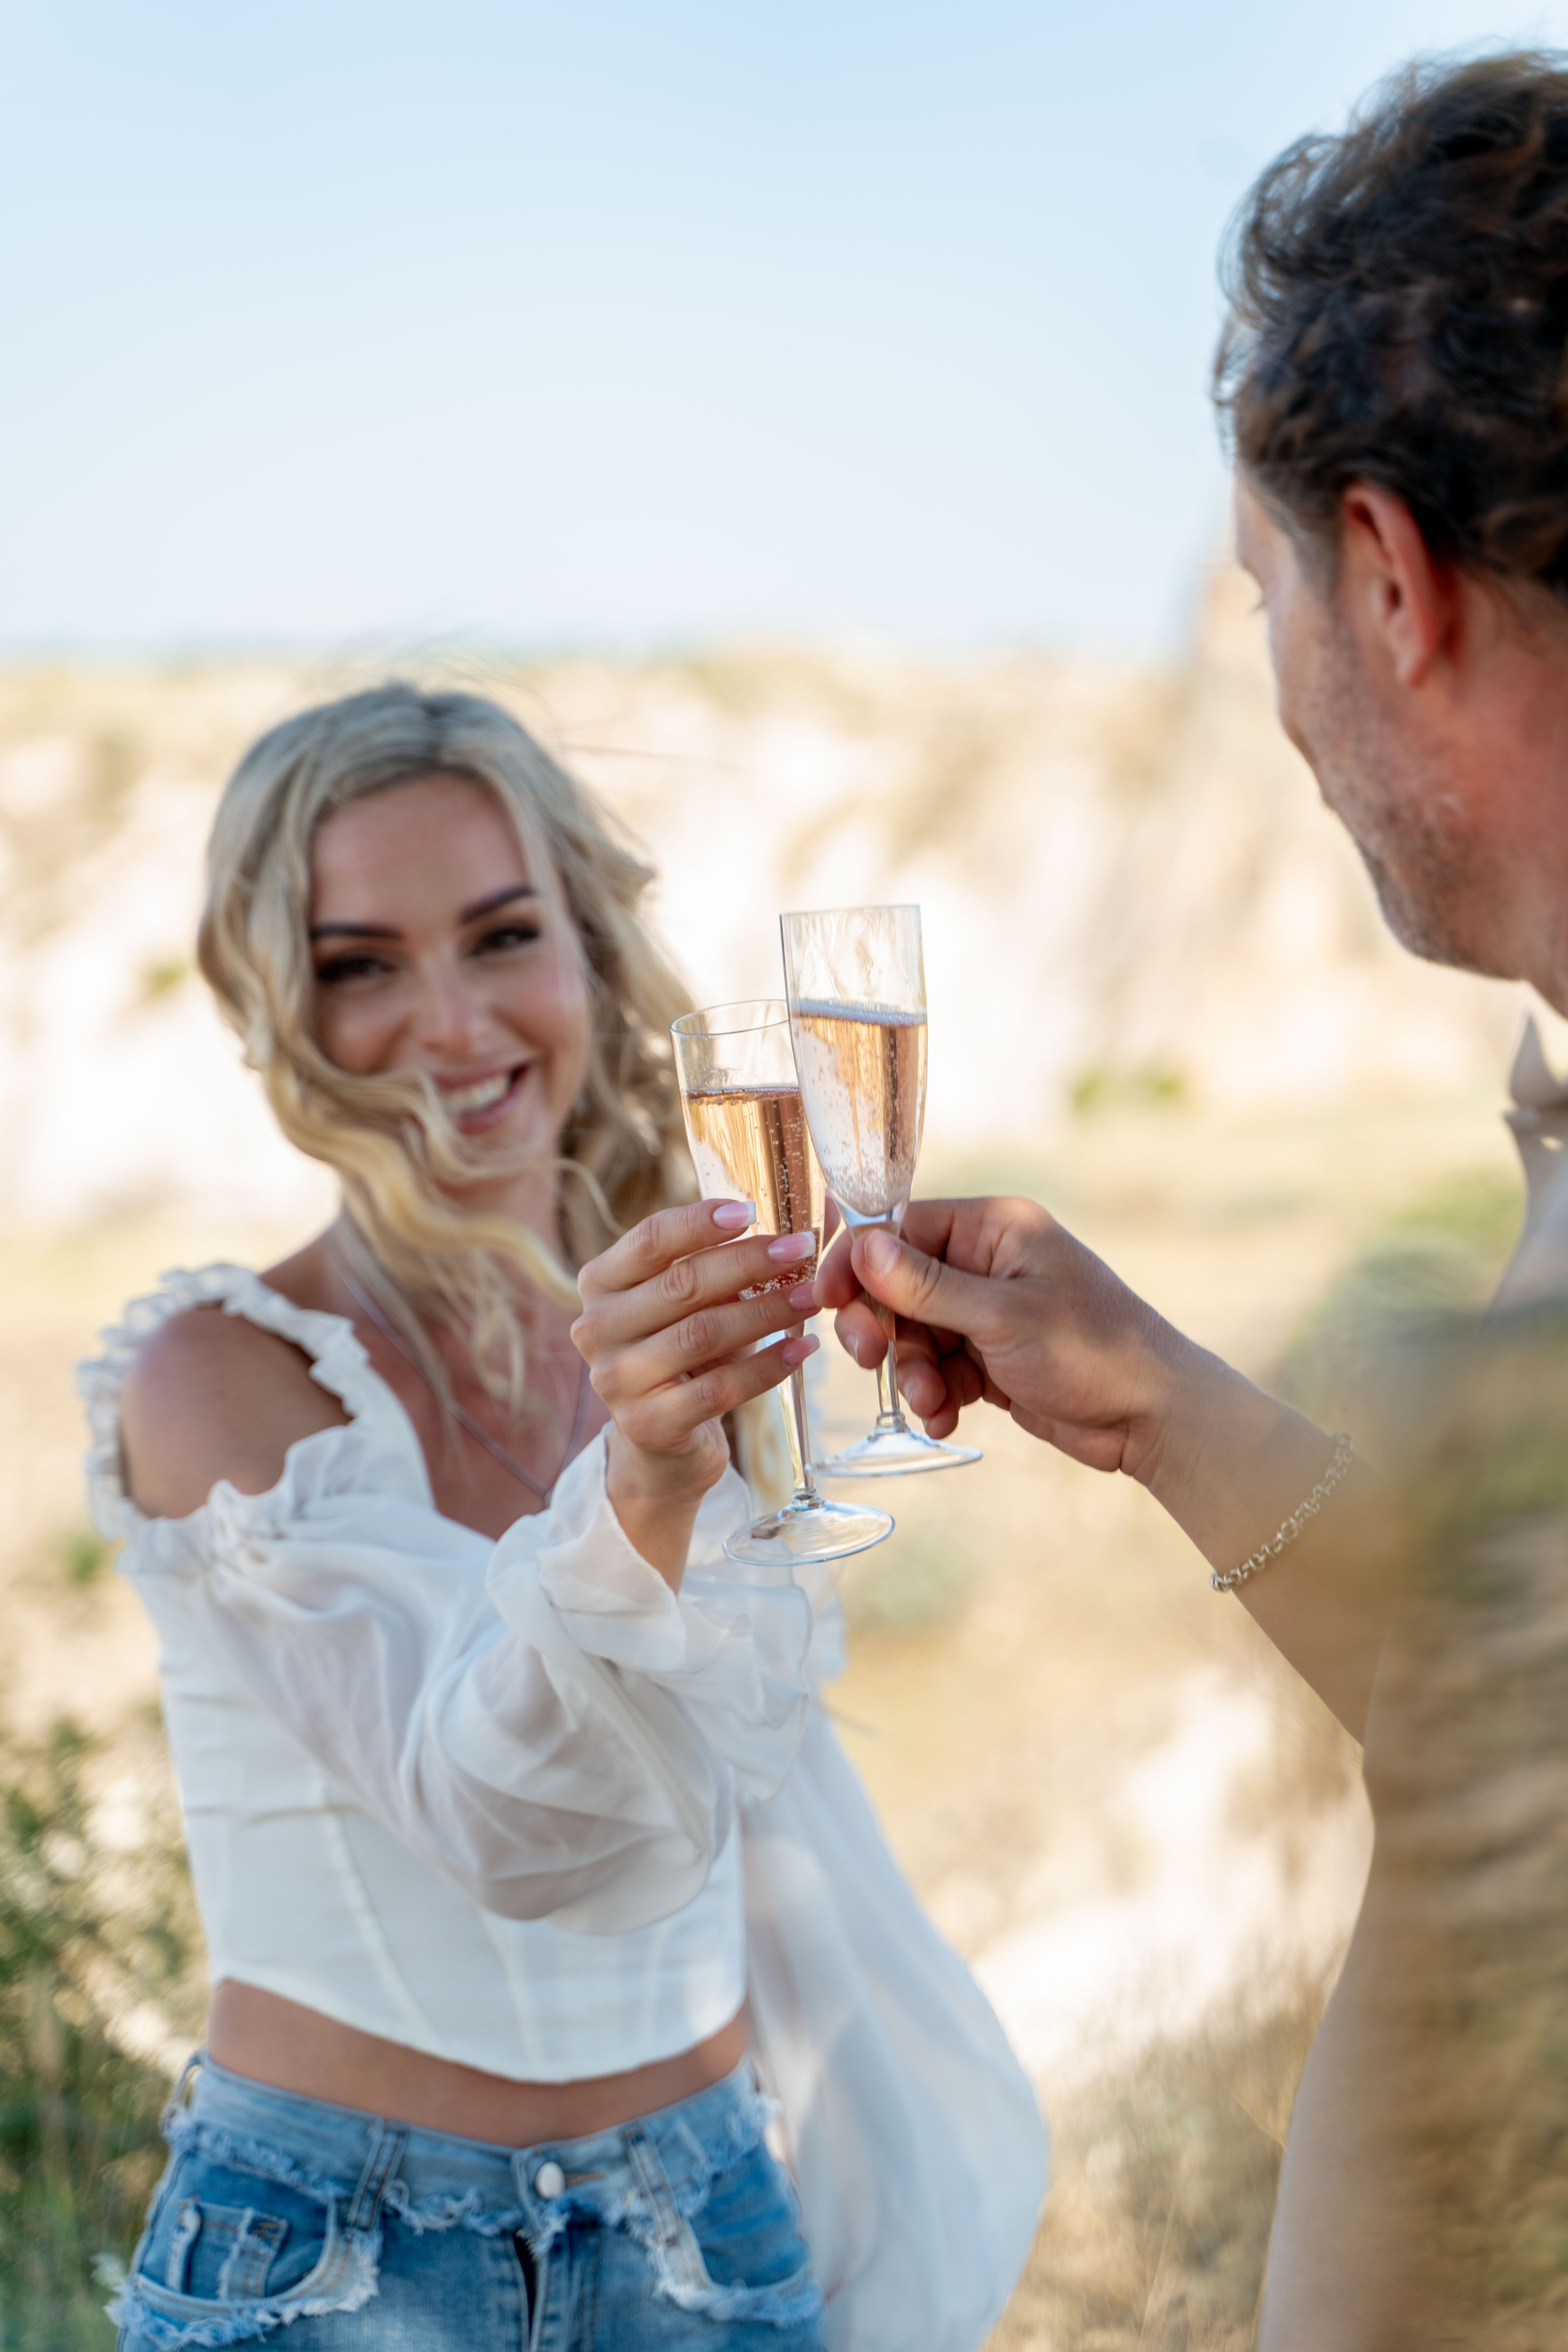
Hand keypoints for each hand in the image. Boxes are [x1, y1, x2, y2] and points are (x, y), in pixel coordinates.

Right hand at [573, 1200, 818, 1581]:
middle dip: (749, 1263)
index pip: (649, 1240)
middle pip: (682, 1285)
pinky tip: (802, 1348)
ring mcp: (616, 1380)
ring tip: (812, 1297)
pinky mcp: (647, 1424)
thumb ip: (719, 1258)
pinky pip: (719, 1389)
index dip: (700, 1222)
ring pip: (702, 1335)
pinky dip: (767, 1367)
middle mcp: (596, 1328)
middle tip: (801, 1249)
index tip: (751, 1211)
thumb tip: (804, 1214)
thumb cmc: (682, 1351)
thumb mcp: (687, 1301)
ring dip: (766, 1311)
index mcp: (599, 1283)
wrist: (661, 1442)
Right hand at [816, 1196, 1388, 1743]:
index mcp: (994, 1228)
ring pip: (913, 1333)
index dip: (858, 1265)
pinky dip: (935, 1395)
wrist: (1153, 1417)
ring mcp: (988, 1310)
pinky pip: (938, 1367)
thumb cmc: (1092, 1352)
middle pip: (896, 1284)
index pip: (899, 1229)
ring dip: (911, 1371)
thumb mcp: (1003, 1317)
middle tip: (872, 1359)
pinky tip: (947, 1419)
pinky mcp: (991, 1356)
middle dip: (883, 1327)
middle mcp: (987, 1260)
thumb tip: (862, 1245)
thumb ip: (927, 1286)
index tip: (827, 1303)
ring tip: (932, 1404)